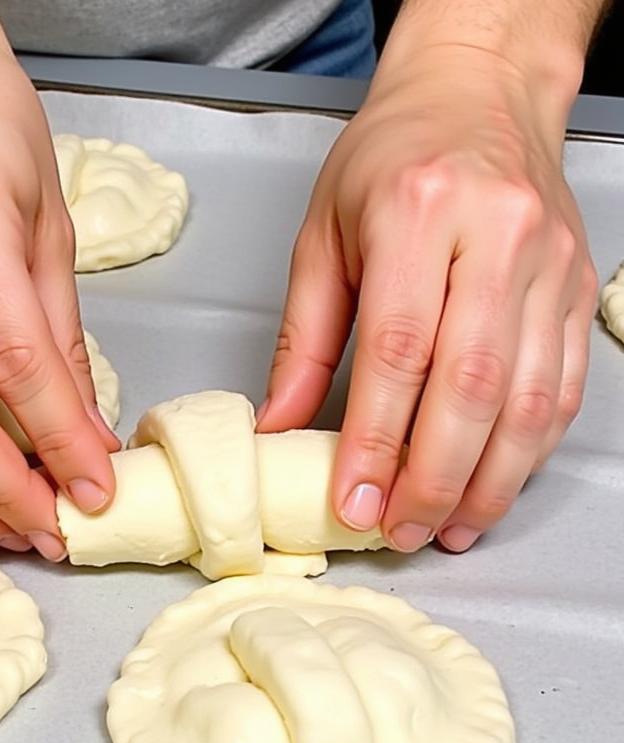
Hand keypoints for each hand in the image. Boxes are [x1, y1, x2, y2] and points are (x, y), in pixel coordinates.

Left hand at [259, 38, 597, 553]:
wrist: (479, 95)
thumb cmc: (390, 161)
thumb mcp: (322, 237)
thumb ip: (303, 340)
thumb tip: (279, 429)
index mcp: (418, 215)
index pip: (398, 352)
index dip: (376, 442)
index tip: (354, 503)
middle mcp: (496, 238)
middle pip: (469, 387)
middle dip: (434, 478)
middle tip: (403, 534)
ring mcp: (548, 266)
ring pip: (528, 398)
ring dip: (489, 480)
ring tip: (450, 529)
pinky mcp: (577, 289)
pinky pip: (562, 386)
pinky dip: (530, 449)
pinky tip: (495, 485)